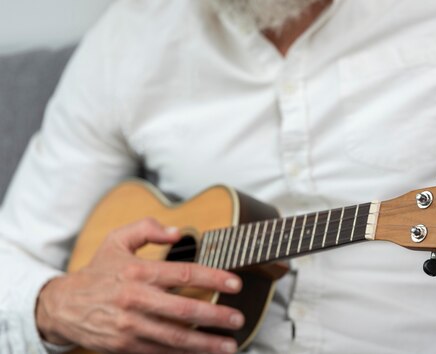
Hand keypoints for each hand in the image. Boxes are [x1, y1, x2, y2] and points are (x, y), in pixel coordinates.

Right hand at [36, 218, 243, 353]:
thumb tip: (178, 232)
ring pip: (175, 337)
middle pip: (184, 310)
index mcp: (138, 271)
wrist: (63, 306)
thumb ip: (147, 229)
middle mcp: (135, 300)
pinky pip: (160, 352)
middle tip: (237, 319)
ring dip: (205, 344)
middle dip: (216, 316)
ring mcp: (130, 327)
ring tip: (229, 345)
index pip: (183, 274)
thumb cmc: (98, 271)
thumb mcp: (118, 239)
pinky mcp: (125, 347)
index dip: (213, 278)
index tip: (235, 283)